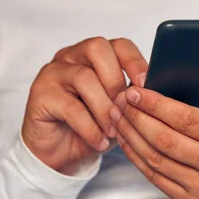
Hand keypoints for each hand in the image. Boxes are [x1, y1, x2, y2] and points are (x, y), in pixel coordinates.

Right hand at [22, 38, 146, 174]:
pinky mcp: (39, 95)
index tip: (146, 85)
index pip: (119, 44)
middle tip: (124, 109)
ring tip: (113, 131)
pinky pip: (70, 107)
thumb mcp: (120, 110)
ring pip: (83, 77)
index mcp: (95, 55)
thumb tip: (158, 92)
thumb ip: (134, 97)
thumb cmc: (94, 126)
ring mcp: (53, 73)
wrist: (61, 153)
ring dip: (104, 108)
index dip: (135, 62)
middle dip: (116, 80)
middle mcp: (72, 56)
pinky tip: (100, 142)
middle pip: (97, 48)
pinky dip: (90, 128)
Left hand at [109, 61, 198, 198]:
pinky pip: (154, 177)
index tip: (136, 90)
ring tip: (117, 114)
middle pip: (165, 139)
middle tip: (121, 99)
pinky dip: (135, 157)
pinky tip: (125, 138)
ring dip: (131, 135)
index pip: (187, 119)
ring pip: (155, 158)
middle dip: (137, 117)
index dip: (157, 105)